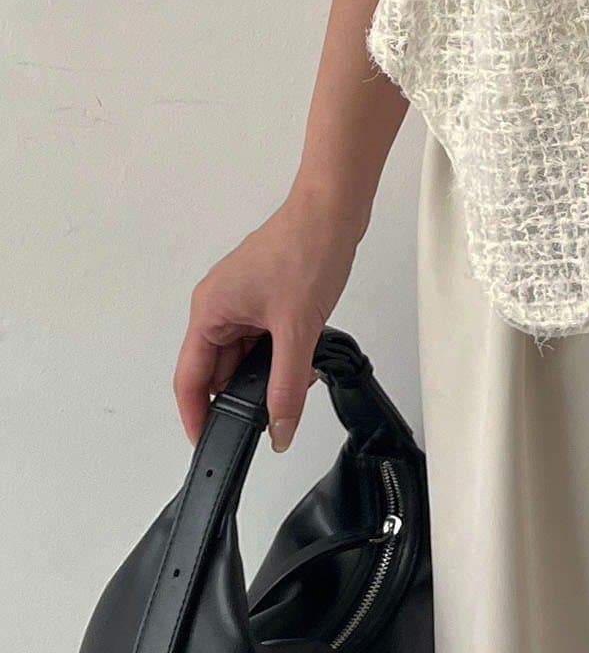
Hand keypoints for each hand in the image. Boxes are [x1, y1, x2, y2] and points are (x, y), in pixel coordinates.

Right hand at [173, 190, 362, 452]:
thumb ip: (286, 387)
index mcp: (209, 310)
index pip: (190, 380)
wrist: (335, 206)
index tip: (209, 446)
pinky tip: (303, 357)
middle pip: (218, 370)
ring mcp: (243, 298)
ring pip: (245, 355)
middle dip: (243, 395)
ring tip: (296, 377)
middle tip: (271, 414)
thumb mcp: (296, 328)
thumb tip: (279, 429)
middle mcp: (219, 304)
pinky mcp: (267, 293)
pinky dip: (280, 354)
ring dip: (267, 373)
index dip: (196, 418)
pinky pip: (263, 338)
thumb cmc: (306, 246)